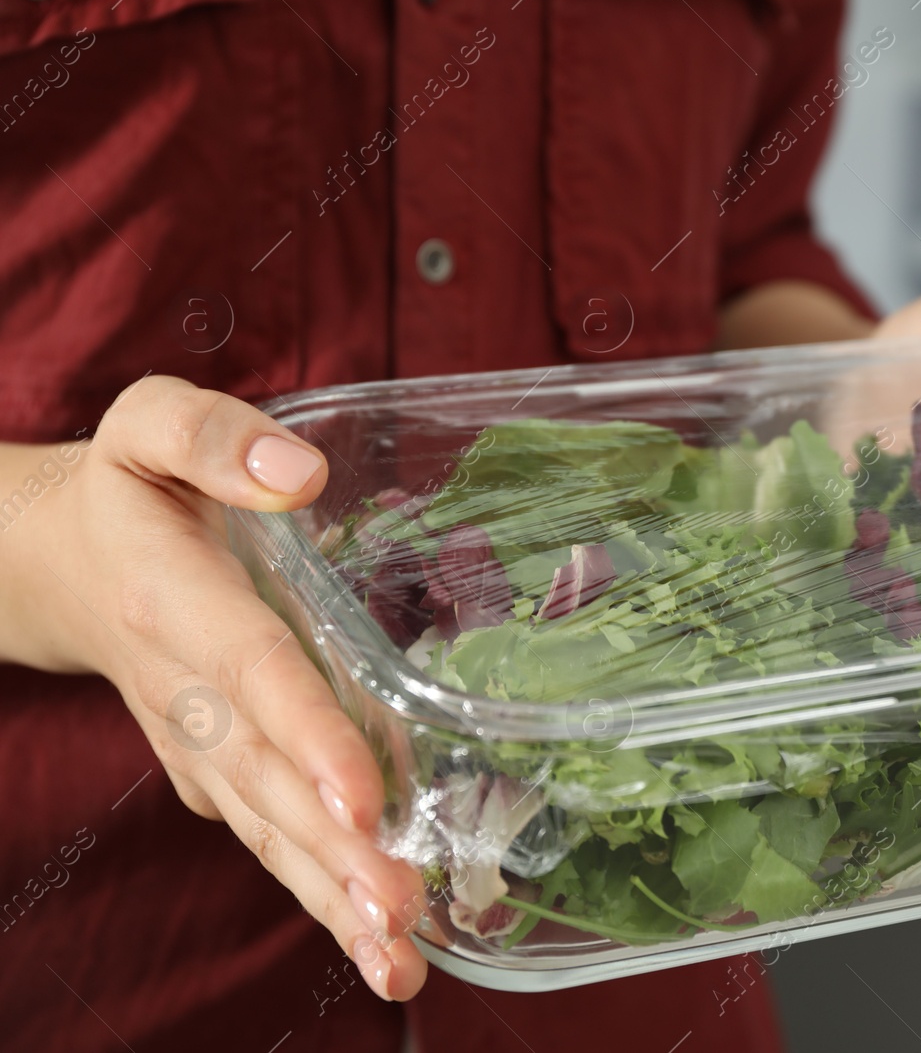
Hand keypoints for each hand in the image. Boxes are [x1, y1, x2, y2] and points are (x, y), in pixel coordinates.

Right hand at [0, 377, 428, 1000]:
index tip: (363, 799)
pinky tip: (382, 943)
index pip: (253, 673)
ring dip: (333, 896)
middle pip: (270, 779)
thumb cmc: (128, 489)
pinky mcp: (218, 771)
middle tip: (399, 916)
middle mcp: (191, 690)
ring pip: (270, 828)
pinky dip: (321, 892)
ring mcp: (202, 744)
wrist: (56, 565)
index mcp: (183, 603)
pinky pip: (272, 835)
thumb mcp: (149, 426)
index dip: (306, 735)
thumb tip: (301, 476)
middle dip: (335, 851)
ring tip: (398, 960)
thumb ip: (213, 436)